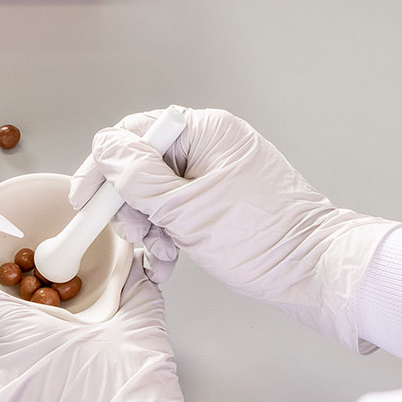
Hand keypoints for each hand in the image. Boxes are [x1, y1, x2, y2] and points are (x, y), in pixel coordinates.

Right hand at [71, 108, 398, 349]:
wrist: (314, 270)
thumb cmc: (263, 238)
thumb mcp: (186, 209)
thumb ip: (138, 179)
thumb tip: (105, 148)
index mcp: (205, 131)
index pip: (134, 135)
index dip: (104, 168)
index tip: (86, 200)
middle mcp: (210, 145)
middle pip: (143, 166)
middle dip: (132, 206)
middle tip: (136, 234)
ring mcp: (216, 174)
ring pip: (157, 194)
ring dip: (150, 227)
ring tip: (162, 253)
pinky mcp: (221, 201)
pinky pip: (179, 211)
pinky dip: (169, 235)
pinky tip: (171, 260)